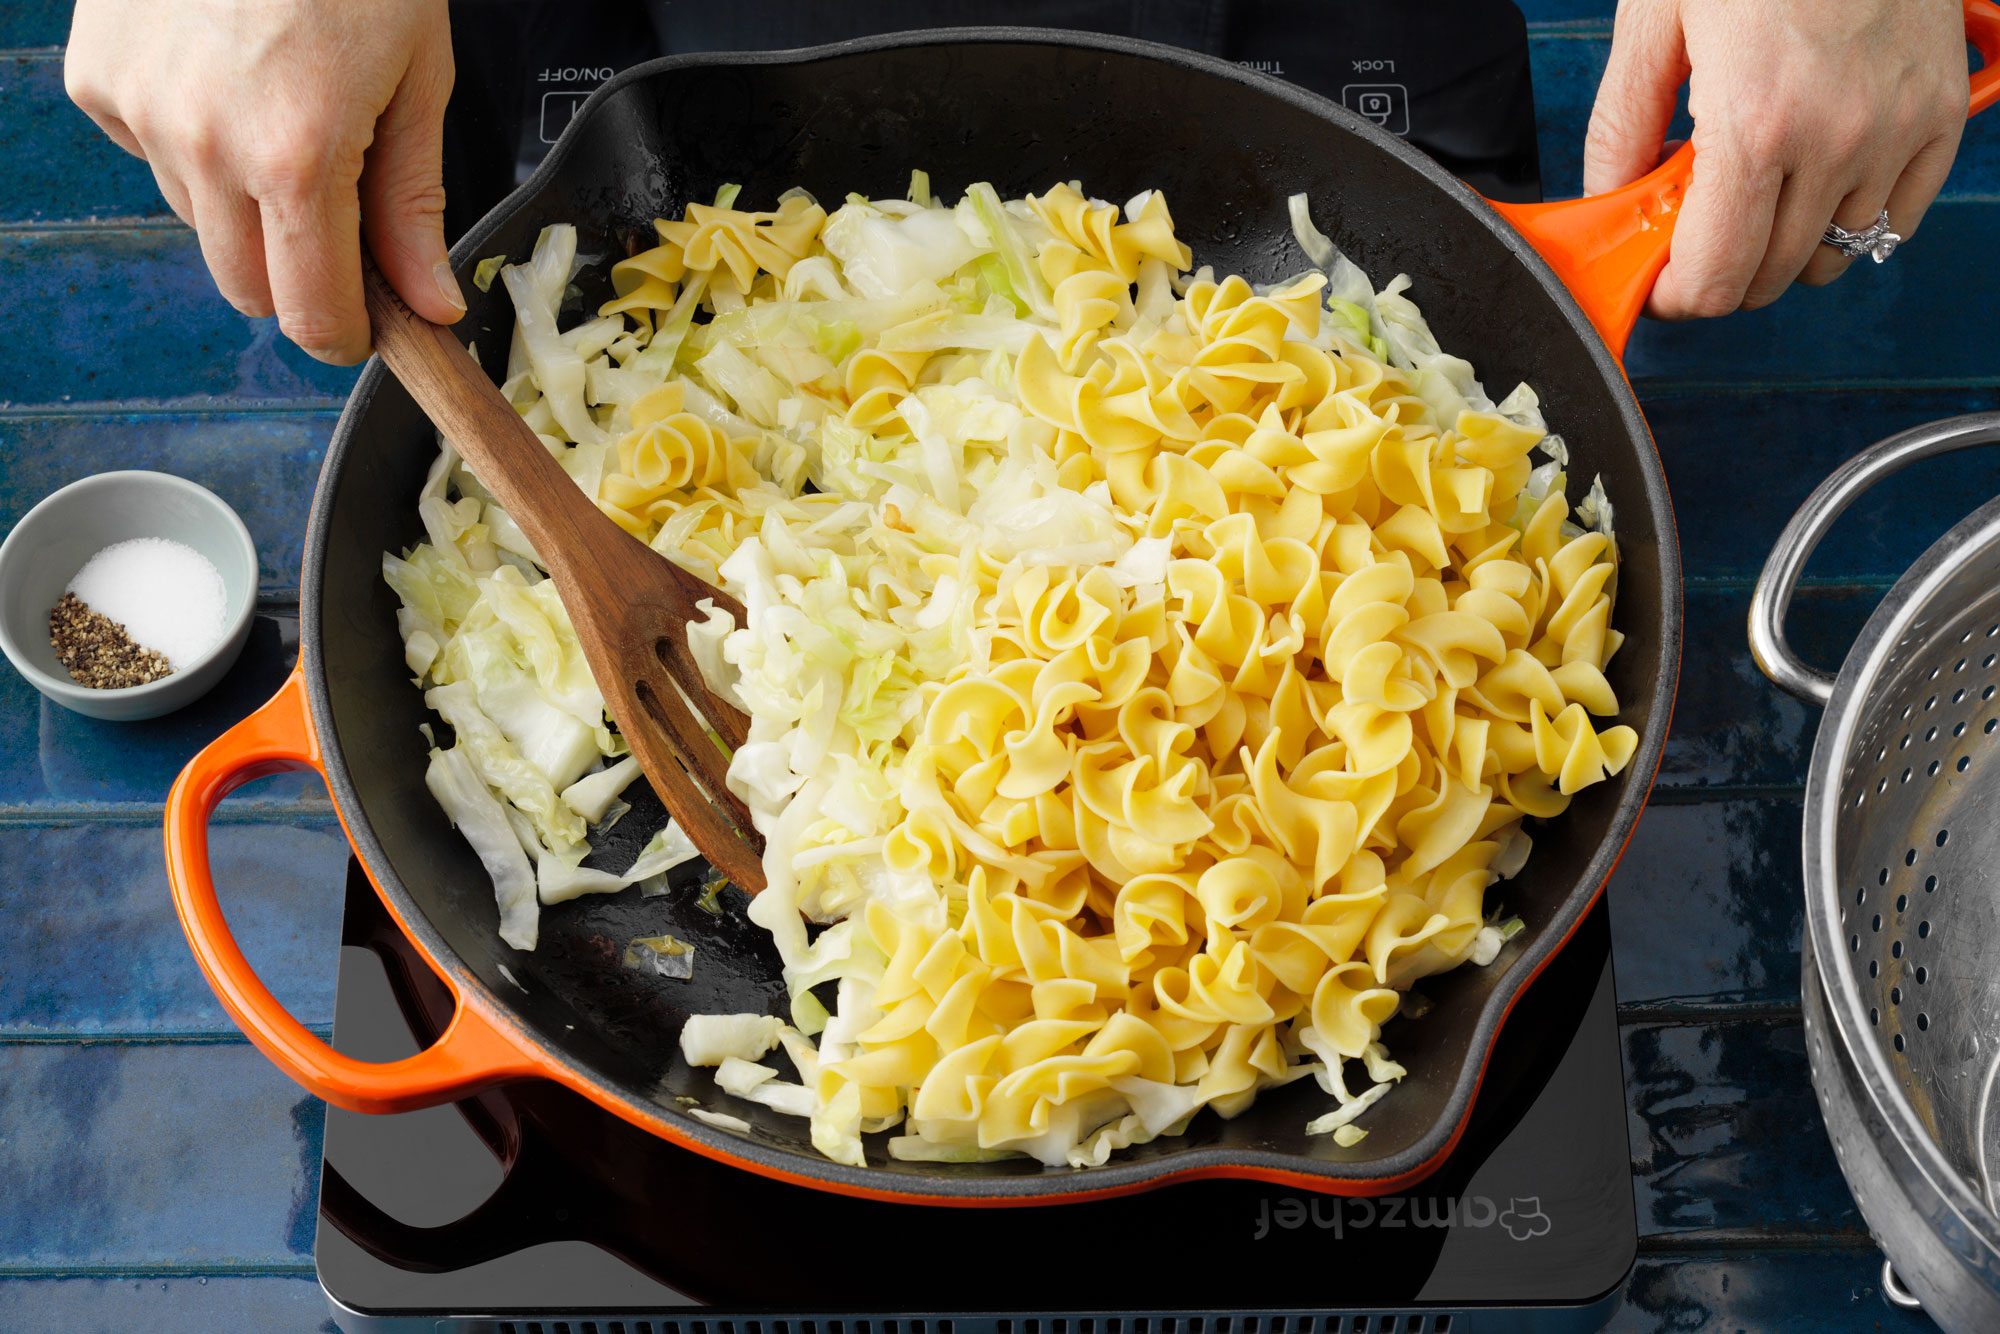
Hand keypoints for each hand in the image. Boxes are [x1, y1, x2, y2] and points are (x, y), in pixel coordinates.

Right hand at [64, 0, 461, 362]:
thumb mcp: (417, 82)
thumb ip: (412, 205)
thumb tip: (427, 304)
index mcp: (296, 157)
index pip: (308, 311)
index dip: (345, 335)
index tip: (368, 327)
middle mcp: (203, 145)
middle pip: (245, 287)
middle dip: (298, 278)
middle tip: (341, 223)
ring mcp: (139, 110)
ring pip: (200, 223)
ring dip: (245, 205)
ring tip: (286, 115)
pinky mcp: (97, 78)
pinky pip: (150, 154)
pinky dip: (192, 140)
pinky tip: (227, 79)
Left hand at [1585, 0, 1966, 318]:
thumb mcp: (1655, 22)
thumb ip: (1622, 125)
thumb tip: (1607, 201)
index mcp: (1755, 123)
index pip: (1714, 276)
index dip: (1674, 295)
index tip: (1656, 280)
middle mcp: (1836, 139)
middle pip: (1768, 277)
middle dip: (1719, 271)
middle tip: (1693, 227)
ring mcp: (1896, 130)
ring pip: (1832, 256)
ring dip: (1781, 246)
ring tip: (1753, 190)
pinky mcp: (1941, 114)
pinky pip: (1897, 220)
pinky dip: (1852, 220)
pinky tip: (1812, 182)